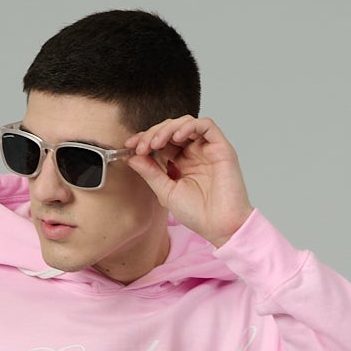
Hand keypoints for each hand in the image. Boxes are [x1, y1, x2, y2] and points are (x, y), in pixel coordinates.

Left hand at [122, 115, 253, 247]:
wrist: (220, 227)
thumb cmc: (198, 214)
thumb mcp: (166, 192)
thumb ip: (150, 173)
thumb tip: (132, 157)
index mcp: (181, 163)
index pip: (161, 142)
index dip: (145, 140)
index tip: (130, 146)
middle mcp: (194, 153)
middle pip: (171, 129)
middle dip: (153, 133)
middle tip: (142, 146)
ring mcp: (207, 149)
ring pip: (186, 123)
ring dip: (168, 128)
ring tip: (156, 142)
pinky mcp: (221, 147)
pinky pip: (206, 126)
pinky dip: (189, 126)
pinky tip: (177, 137)